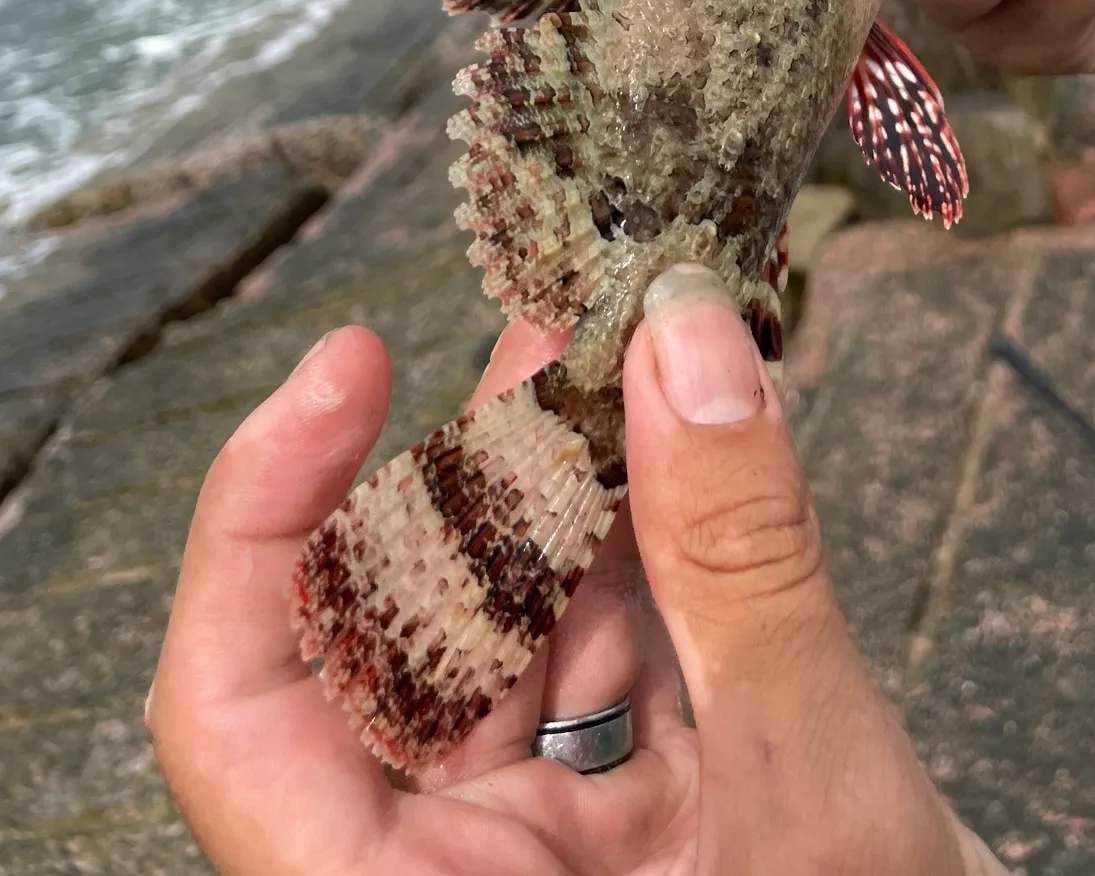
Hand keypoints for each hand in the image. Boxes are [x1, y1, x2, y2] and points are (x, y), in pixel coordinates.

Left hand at [150, 266, 1003, 875]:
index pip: (243, 711)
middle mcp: (462, 861)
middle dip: (482, 454)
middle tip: (563, 320)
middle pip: (404, 620)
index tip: (348, 367)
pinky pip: (607, 628)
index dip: (262, 523)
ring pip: (517, 607)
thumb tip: (686, 342)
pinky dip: (650, 527)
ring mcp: (547, 826)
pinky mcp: (628, 789)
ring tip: (635, 346)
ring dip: (575, 471)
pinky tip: (683, 434)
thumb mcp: (804, 783)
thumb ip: (740, 563)